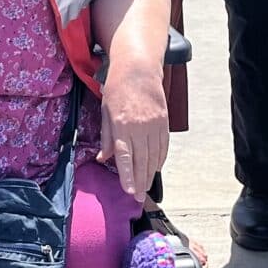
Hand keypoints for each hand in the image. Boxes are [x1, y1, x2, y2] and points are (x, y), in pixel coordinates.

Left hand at [99, 65, 168, 198]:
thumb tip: (104, 158)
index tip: (129, 190)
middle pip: (142, 160)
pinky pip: (163, 145)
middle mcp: (140, 126)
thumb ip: (106, 137)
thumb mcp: (105, 112)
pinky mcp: (163, 121)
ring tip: (146, 187)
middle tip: (138, 197)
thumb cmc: (117, 89)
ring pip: (154, 155)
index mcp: (122, 125)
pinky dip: (160, 159)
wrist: (138, 69)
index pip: (126, 156)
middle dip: (140, 181)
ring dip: (150, 173)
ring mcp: (154, 124)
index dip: (128, 176)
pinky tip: (156, 168)